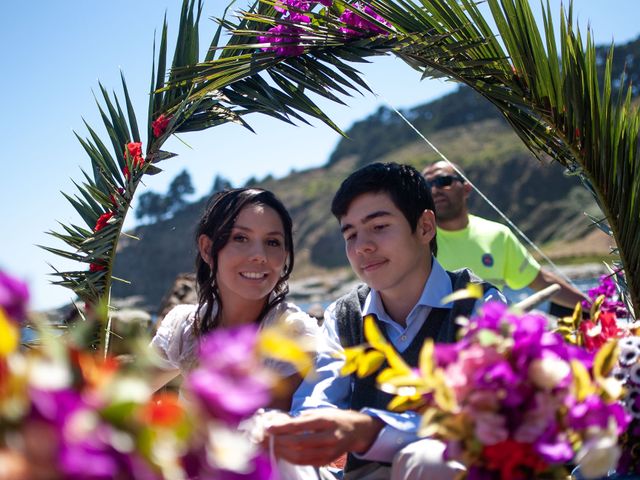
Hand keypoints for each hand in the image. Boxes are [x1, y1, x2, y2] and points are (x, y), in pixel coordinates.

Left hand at [266, 408, 382, 465]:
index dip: (282, 428)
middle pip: (299, 443)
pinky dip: (291, 458)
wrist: (356, 431)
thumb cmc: (334, 418)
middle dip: (280, 442)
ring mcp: (329, 452)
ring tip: (271, 446)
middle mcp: (329, 437)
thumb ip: (301, 419)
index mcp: (326, 421)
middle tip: (267, 439)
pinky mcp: (326, 461)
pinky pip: (304, 462)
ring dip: (283, 452)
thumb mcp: (320, 412)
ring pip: (300, 456)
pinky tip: (282, 452)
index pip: (301, 426)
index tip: (268, 428)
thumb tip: (279, 425)